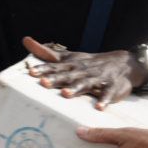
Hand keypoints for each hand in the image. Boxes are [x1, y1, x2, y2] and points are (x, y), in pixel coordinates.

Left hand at [23, 36, 143, 107]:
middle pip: (67, 75)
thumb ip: (46, 52)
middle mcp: (82, 71)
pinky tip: (99, 107)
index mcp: (71, 65)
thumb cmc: (88, 63)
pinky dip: (104, 100)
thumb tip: (25, 40)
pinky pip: (107, 94)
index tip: (31, 72)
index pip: (55, 67)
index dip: (43, 69)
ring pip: (85, 84)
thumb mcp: (67, 56)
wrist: (121, 64)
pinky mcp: (111, 87)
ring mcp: (97, 78)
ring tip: (66, 94)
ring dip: (76, 89)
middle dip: (56, 79)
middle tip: (43, 83)